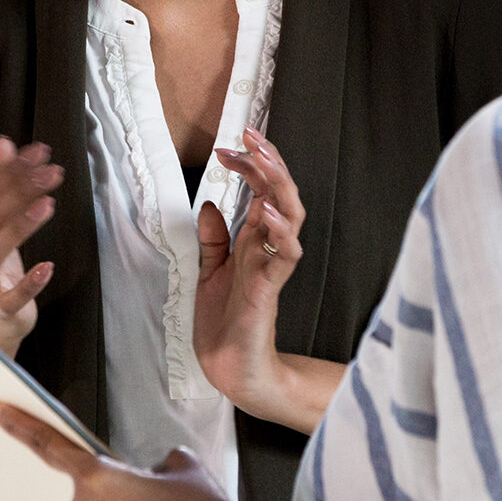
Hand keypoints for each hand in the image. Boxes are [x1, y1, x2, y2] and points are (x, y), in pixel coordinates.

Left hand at [194, 125, 340, 430]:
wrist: (229, 366)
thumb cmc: (224, 320)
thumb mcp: (210, 270)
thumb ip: (214, 238)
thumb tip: (210, 203)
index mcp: (253, 240)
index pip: (260, 190)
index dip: (247, 165)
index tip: (225, 147)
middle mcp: (267, 247)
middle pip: (279, 193)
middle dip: (268, 162)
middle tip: (251, 134)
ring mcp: (272, 265)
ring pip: (291, 216)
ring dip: (278, 187)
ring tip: (264, 160)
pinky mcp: (271, 288)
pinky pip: (285, 256)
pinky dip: (280, 233)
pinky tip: (269, 213)